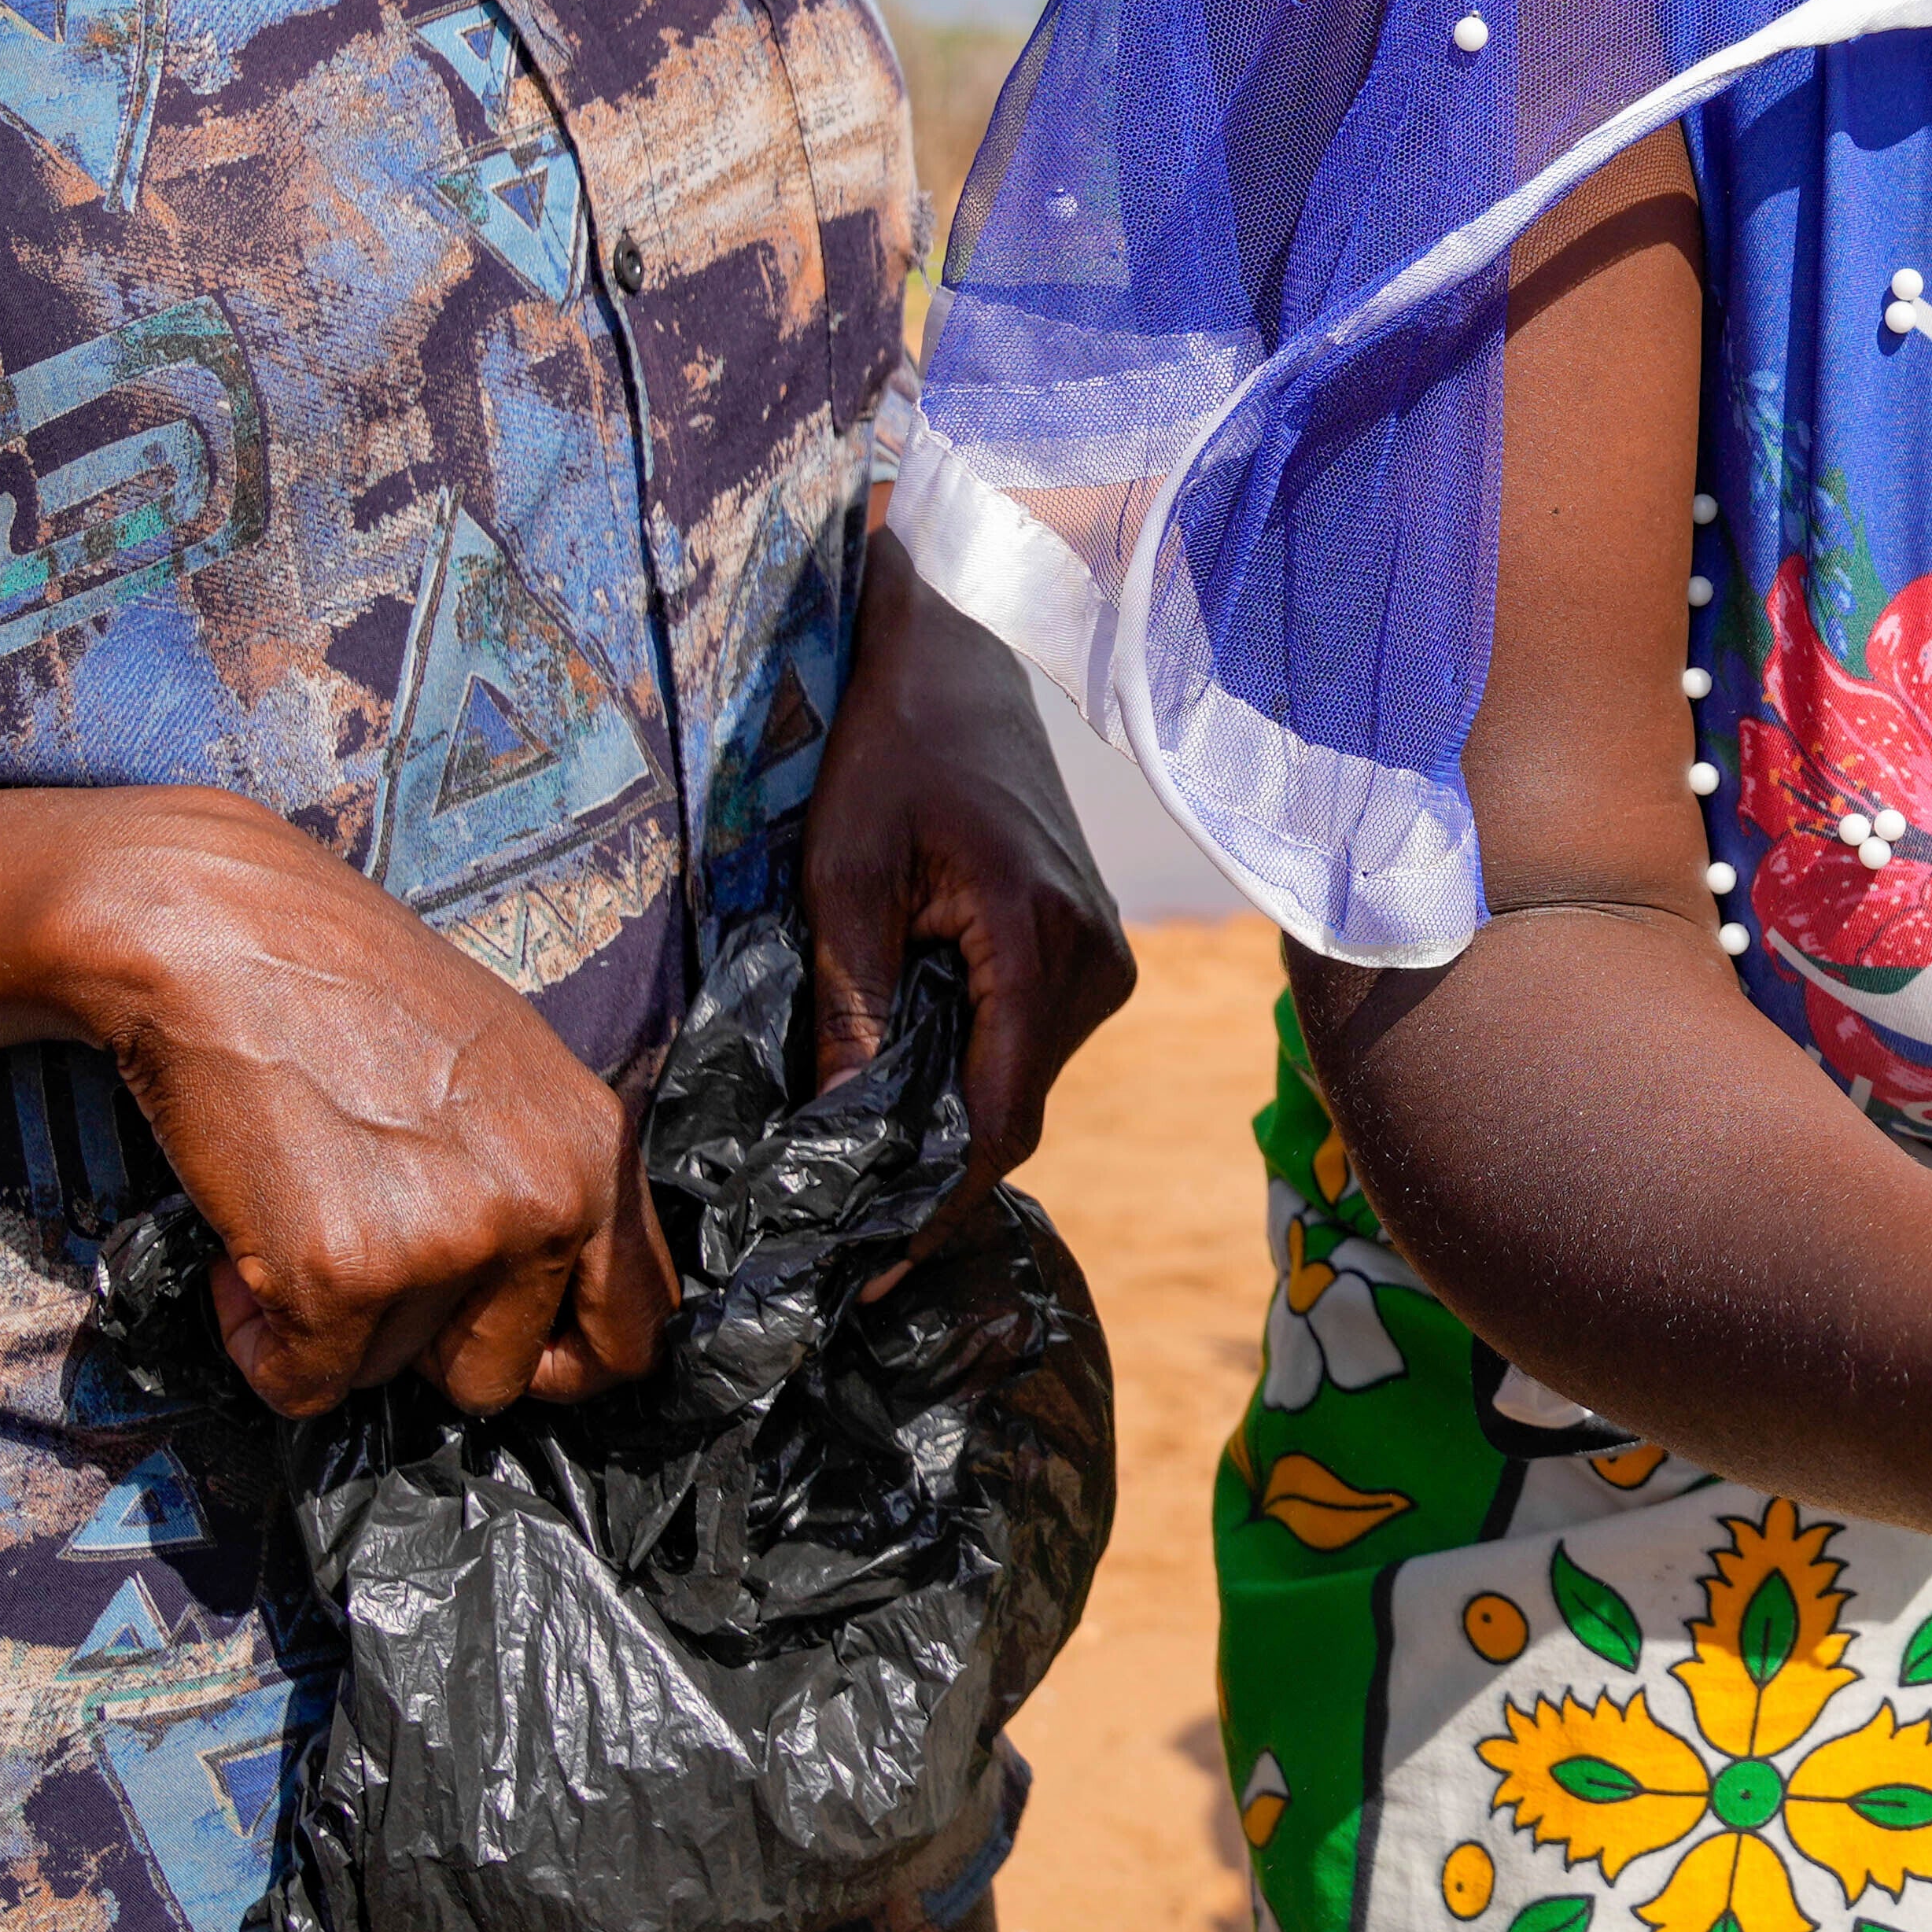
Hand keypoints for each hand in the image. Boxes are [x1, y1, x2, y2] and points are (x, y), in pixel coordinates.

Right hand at [28, 789, 669, 1419]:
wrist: (222, 937)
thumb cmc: (346, 991)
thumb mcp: (505, 1070)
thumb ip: (539, 1176)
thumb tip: (535, 1294)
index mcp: (597, 1149)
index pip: (634, 1330)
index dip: (558, 1364)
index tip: (486, 1347)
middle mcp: (545, 1201)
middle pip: (498, 1375)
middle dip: (421, 1345)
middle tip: (364, 1253)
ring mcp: (449, 1240)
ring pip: (388, 1375)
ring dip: (330, 1324)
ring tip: (295, 1210)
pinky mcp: (343, 1273)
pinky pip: (303, 1385)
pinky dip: (259, 1342)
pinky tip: (240, 1256)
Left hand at [803, 523, 1139, 1252]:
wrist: (959, 660)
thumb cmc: (890, 754)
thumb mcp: (843, 880)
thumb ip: (849, 1009)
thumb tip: (831, 1135)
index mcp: (1040, 947)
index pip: (996, 1125)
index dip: (929, 1209)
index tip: (860, 1271)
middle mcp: (1094, 966)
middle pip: (1012, 1115)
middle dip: (925, 1174)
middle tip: (830, 1226)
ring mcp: (1102, 958)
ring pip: (1020, 1085)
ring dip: (942, 1121)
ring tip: (846, 1152)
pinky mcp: (1088, 948)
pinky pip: (1027, 1044)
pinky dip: (964, 1074)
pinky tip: (897, 1080)